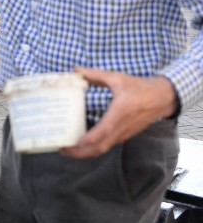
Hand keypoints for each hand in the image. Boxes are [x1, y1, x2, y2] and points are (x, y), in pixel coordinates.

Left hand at [61, 67, 178, 158]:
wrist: (161, 98)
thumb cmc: (139, 87)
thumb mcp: (117, 78)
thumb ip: (95, 75)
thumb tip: (76, 69)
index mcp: (119, 113)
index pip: (101, 132)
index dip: (86, 141)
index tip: (71, 144)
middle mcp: (121, 128)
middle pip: (99, 148)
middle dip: (80, 153)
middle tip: (62, 150)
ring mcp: (123, 134)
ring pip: (103, 149)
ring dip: (86, 153)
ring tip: (69, 149)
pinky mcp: (124, 135)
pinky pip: (107, 145)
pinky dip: (94, 149)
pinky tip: (83, 144)